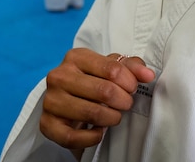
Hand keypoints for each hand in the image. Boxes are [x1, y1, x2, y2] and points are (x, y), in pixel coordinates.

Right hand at [39, 48, 155, 151]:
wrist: (67, 100)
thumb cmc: (93, 81)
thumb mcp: (111, 68)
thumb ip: (132, 67)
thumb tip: (148, 75)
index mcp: (75, 57)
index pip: (112, 69)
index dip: (130, 82)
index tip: (132, 89)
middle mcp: (59, 76)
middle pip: (104, 90)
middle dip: (123, 101)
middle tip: (125, 104)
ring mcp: (51, 100)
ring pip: (91, 113)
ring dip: (111, 118)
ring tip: (114, 117)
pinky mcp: (46, 124)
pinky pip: (72, 137)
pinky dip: (92, 137)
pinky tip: (99, 132)